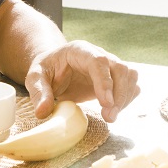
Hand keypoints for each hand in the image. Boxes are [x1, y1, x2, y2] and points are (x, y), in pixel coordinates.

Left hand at [24, 41, 139, 123]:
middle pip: (120, 68)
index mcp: (79, 50)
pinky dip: (127, 99)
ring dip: (125, 98)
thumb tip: (43, 112)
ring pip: (130, 75)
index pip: (99, 61)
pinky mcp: (115, 78)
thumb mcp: (35, 78)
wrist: (55, 68)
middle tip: (109, 117)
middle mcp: (99, 54)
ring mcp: (110, 65)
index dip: (105, 82)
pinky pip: (131, 85)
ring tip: (111, 116)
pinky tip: (114, 111)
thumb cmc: (46, 70)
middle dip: (118, 94)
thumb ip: (39, 93)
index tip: (106, 103)